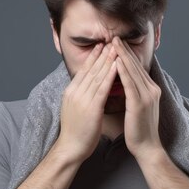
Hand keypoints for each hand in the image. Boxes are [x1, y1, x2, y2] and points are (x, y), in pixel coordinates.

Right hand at [57, 42, 117, 162]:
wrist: (71, 148)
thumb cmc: (76, 131)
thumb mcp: (76, 108)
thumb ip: (81, 96)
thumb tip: (89, 87)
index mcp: (71, 91)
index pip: (84, 70)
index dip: (93, 56)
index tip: (101, 45)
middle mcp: (75, 92)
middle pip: (91, 68)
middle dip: (102, 53)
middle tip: (112, 40)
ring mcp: (82, 99)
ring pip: (97, 75)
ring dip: (108, 60)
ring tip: (116, 48)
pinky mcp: (91, 108)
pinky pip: (102, 88)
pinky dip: (110, 76)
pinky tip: (117, 67)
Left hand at [112, 36, 162, 160]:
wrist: (147, 147)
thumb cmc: (139, 130)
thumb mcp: (138, 107)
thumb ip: (134, 93)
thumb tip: (123, 82)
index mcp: (151, 89)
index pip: (137, 67)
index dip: (127, 54)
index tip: (117, 42)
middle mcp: (151, 89)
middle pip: (135, 65)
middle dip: (124, 50)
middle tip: (113, 36)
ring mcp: (147, 96)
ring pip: (133, 71)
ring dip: (122, 56)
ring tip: (113, 43)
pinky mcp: (140, 104)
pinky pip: (129, 84)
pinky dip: (122, 72)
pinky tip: (115, 62)